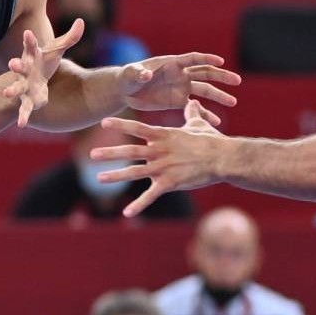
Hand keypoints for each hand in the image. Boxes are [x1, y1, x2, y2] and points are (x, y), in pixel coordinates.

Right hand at [2, 19, 84, 127]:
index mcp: (32, 56)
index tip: (28, 33)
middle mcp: (24, 70)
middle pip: (19, 67)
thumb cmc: (44, 61)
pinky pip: (24, 109)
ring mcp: (24, 85)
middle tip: (12, 63)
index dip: (29, 40)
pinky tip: (21, 124)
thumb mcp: (56, 50)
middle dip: (15, 65)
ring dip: (11, 90)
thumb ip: (69, 38)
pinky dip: (23, 116)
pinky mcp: (27, 100)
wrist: (33, 78)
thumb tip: (81, 21)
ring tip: (6, 93)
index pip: (30, 45)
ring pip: (16, 88)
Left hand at [90, 99, 225, 216]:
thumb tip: (192, 102)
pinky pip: (151, 195)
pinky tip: (126, 212)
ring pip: (135, 172)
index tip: (104, 121)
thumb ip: (192, 113)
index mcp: (164, 135)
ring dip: (116, 175)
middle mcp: (159, 151)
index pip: (137, 128)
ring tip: (99, 178)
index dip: (120, 124)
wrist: (223, 158)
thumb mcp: (199, 124)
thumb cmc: (212, 140)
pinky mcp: (170, 183)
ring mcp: (163, 167)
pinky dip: (138, 205)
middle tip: (92, 153)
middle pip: (130, 151)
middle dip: (110, 153)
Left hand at [118, 52, 240, 116]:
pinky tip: (216, 123)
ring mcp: (181, 88)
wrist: (125, 90)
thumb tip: (147, 74)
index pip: (193, 59)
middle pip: (205, 73)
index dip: (206, 59)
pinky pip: (195, 108)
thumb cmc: (127, 78)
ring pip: (204, 90)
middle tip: (237, 82)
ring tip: (233, 102)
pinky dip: (205, 114)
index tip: (221, 62)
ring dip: (218, 96)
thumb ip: (139, 73)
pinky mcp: (178, 101)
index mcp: (172, 64)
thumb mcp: (131, 74)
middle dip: (221, 77)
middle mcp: (180, 74)